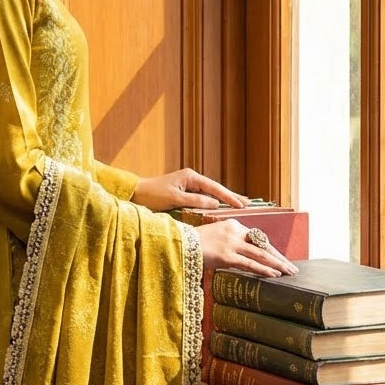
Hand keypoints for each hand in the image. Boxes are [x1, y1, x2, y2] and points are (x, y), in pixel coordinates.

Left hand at [131, 168, 249, 211]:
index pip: (214, 188)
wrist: (136, 193)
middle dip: (231, 196)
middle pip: (215, 189)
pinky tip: (221, 207)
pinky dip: (214, 202)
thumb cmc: (153, 195)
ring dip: (224, 200)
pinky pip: (203, 198)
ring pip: (210, 193)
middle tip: (248, 204)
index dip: (229, 197)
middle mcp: (191, 179)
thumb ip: (196, 201)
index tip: (242, 204)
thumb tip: (215, 204)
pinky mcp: (184, 193)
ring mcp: (188, 185)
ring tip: (240, 205)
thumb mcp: (175, 199)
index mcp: (190, 177)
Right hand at [196, 219, 298, 277]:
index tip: (281, 258)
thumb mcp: (215, 236)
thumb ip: (230, 242)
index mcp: (233, 225)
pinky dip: (263, 270)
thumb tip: (244, 255)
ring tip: (289, 272)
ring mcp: (231, 243)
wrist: (179, 243)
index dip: (271, 249)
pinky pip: (249, 264)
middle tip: (292, 267)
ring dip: (277, 264)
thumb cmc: (194, 243)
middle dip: (279, 257)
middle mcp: (235, 231)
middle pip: (263, 245)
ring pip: (260, 254)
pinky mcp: (226, 255)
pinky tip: (274, 275)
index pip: (258, 238)